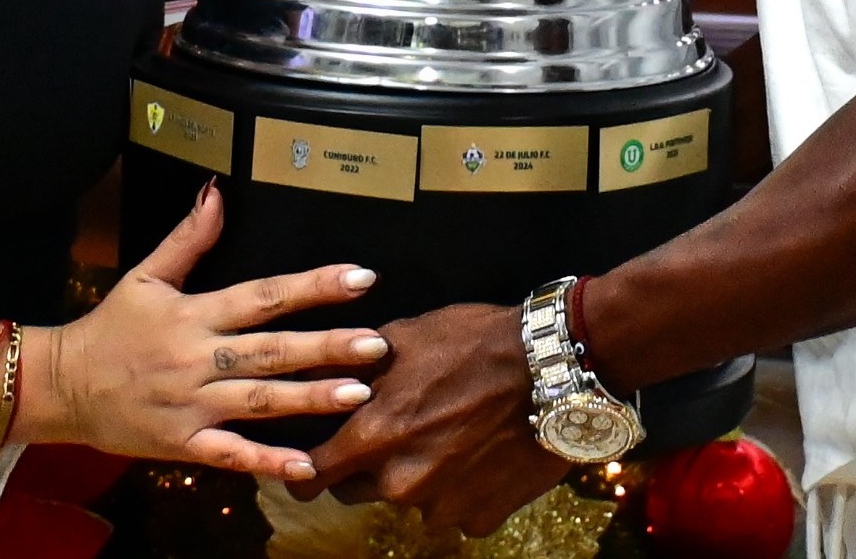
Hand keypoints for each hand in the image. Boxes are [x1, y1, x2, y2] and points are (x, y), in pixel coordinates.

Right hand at [20, 180, 388, 480]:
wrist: (65, 386)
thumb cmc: (111, 327)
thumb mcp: (147, 274)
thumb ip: (189, 237)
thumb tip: (217, 190)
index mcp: (195, 313)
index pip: (264, 295)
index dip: (312, 286)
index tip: (360, 278)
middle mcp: (199, 358)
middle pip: (272, 350)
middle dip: (327, 346)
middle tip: (377, 344)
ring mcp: (193, 405)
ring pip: (261, 401)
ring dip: (311, 398)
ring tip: (359, 394)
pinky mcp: (184, 443)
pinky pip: (232, 454)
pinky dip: (267, 461)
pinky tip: (307, 464)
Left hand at [297, 302, 561, 535]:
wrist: (550, 368)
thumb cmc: (472, 343)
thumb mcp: (403, 337)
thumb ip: (349, 362)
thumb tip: (307, 371)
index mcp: (374, 438)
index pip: (312, 476)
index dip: (305, 470)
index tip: (307, 464)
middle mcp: (400, 483)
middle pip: (358, 491)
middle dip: (365, 467)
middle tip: (392, 432)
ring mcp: (443, 506)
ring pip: (410, 500)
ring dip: (418, 476)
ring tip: (447, 433)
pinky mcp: (481, 518)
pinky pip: (456, 510)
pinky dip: (460, 489)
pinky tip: (478, 452)